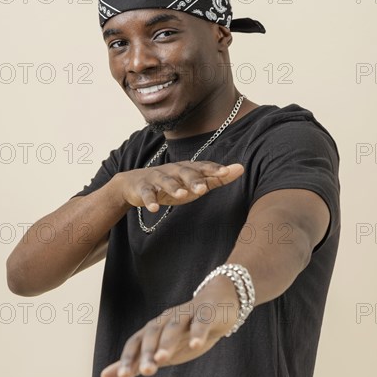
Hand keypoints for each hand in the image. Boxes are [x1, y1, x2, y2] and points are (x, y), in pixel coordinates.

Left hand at [100, 274, 239, 376]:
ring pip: (174, 326)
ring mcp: (187, 314)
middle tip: (144, 372)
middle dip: (147, 352)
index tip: (121, 375)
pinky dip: (198, 332)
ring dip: (167, 341)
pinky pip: (201, 321)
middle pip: (153, 333)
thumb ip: (134, 364)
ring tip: (162, 358)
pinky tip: (196, 345)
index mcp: (155, 329)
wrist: (218, 305)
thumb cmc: (186, 333)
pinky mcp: (206, 312)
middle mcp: (167, 319)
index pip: (136, 341)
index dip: (129, 357)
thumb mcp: (160, 351)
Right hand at [117, 161, 244, 211]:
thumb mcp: (194, 183)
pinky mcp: (143, 188)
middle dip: (194, 180)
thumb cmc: (173, 184)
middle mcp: (173, 170)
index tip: (228, 172)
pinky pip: (147, 194)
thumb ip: (216, 178)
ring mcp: (157, 178)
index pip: (203, 167)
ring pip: (166, 181)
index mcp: (188, 168)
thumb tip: (241, 168)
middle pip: (185, 172)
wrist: (135, 183)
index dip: (214, 169)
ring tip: (182, 195)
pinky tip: (154, 209)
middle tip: (203, 189)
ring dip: (174, 187)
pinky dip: (150, 200)